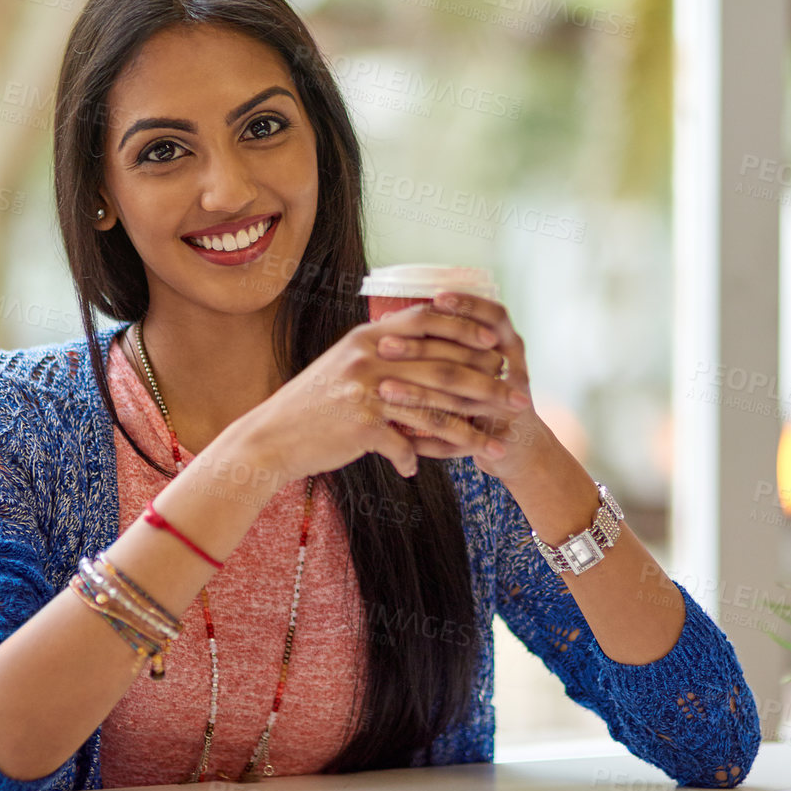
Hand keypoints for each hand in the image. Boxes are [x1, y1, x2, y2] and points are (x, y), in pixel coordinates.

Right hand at [236, 302, 510, 480]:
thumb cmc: (314, 403)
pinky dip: (413, 459)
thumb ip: (383, 352)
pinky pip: (402, 444)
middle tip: (519, 398)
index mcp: (370, 336)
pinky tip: (416, 470)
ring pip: (434, 410)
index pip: (428, 321)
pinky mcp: (361, 425)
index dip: (466, 329)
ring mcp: (366, 391)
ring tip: (496, 445)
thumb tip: (424, 348)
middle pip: (443, 368)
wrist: (272, 435)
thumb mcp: (346, 364)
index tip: (497, 343)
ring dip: (470, 431)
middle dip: (488, 385)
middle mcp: (371, 357)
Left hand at [370, 290, 551, 482]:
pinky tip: (397, 433)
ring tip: (384, 389)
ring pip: (459, 401)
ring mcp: (508, 410)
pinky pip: (457, 442)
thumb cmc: (484, 390)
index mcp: (511, 346)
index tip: (431, 298)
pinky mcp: (498, 442)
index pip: (494, 316)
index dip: (467, 305)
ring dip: (418, 396)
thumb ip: (446, 338)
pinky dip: (427, 440)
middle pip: (469, 357)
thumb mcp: (477, 358)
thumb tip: (390, 315)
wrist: (518, 443)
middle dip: (423, 350)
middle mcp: (516, 374)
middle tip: (384, 345)